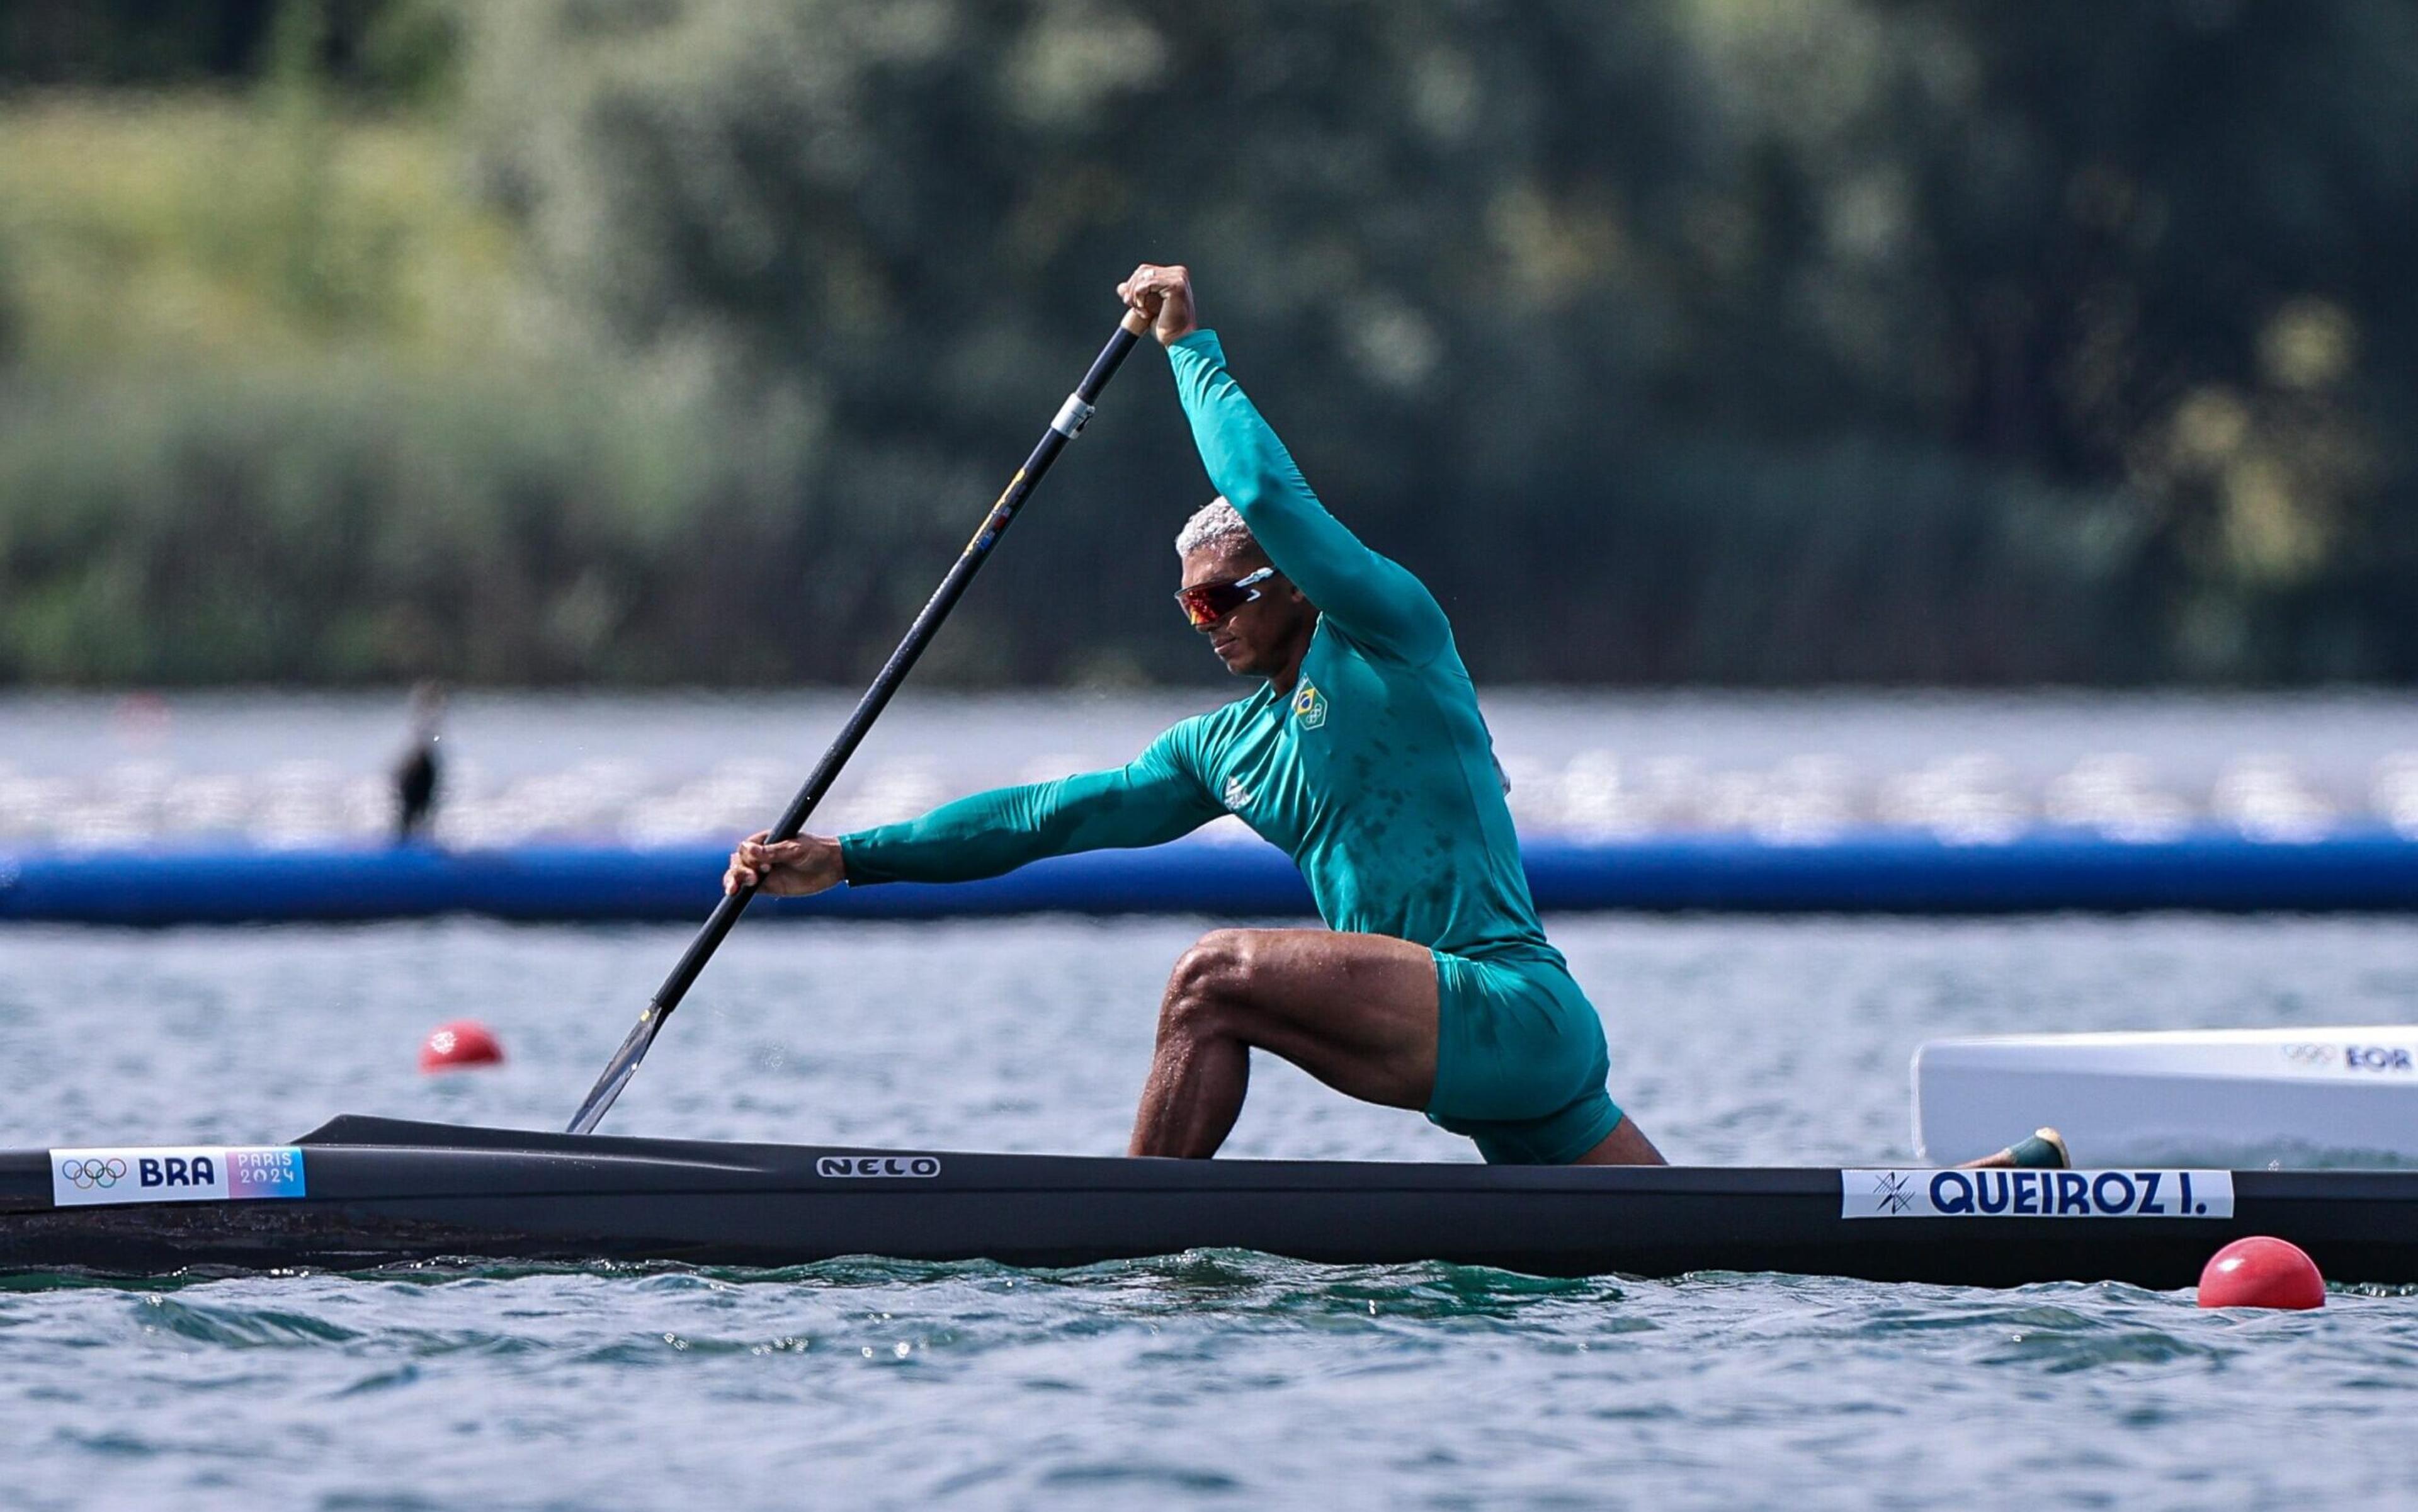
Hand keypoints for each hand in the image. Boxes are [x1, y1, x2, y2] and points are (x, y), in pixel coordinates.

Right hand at [724, 830, 844, 896]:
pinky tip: (734, 894)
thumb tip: (749, 849)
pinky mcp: (768, 886)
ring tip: (734, 889)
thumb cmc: (816, 851)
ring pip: (739, 875)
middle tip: (753, 878)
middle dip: (739, 870)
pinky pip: (747, 889)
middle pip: (738, 861)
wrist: (833, 867)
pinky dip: (739, 891)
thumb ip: (773, 852)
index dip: (748, 857)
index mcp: (766, 841)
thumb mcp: (796, 849)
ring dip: (733, 880)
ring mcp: (763, 871)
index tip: (763, 865)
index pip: (745, 848)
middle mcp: (762, 855)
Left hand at [1117, 263, 1199, 346]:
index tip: (1130, 303)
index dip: (1133, 285)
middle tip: (1131, 306)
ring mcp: (1179, 277)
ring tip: (1140, 311)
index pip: (1145, 271)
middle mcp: (1179, 273)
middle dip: (1132, 289)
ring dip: (1135, 295)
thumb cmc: (1167, 327)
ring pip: (1143, 276)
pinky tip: (1145, 312)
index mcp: (1174, 276)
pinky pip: (1147, 284)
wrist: (1179, 340)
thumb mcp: (1147, 307)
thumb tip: (1121, 287)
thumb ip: (1136, 294)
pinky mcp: (1175, 285)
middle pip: (1143, 271)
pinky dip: (1140, 297)